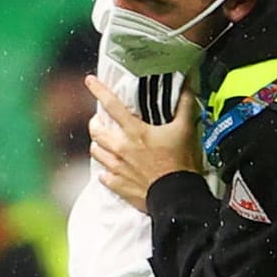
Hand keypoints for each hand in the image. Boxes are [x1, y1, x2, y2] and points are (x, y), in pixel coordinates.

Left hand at [86, 74, 200, 212]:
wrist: (175, 195)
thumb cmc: (180, 163)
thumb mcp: (185, 129)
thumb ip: (184, 105)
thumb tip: (187, 85)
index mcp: (135, 132)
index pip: (112, 105)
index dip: (99, 90)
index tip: (89, 81)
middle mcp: (121, 148)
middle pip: (96, 130)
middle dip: (96, 122)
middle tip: (101, 120)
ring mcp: (116, 167)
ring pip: (95, 151)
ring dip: (98, 144)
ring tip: (105, 142)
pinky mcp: (117, 184)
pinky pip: (102, 175)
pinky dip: (105, 169)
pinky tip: (113, 168)